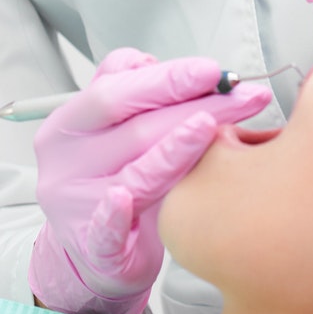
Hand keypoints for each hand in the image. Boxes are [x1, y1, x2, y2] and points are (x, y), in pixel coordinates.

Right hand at [28, 50, 271, 313]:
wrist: (90, 254)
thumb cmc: (110, 179)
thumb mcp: (107, 130)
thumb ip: (126, 91)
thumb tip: (149, 60)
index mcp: (69, 124)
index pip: (117, 90)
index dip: (166, 77)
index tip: (213, 70)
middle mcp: (67, 161)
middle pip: (134, 128)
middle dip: (196, 107)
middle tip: (245, 96)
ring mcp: (75, 206)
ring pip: (133, 175)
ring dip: (176, 150)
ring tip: (215, 128)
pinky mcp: (90, 248)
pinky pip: (103, 230)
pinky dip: (114, 215)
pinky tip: (125, 200)